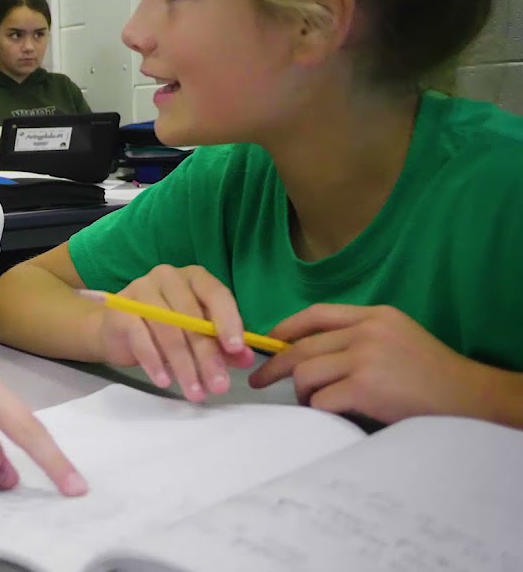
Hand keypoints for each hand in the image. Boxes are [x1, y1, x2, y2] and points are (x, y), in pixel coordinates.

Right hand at [89, 265, 254, 401]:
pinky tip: (165, 381)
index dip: (228, 321)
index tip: (236, 349)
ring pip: (168, 330)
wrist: (118, 330)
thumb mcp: (198, 336)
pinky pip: (141, 338)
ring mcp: (141, 289)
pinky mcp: (120, 309)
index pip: (215, 294)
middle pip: (191, 317)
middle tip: (218, 386)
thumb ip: (223, 346)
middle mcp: (167, 277)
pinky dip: (155, 363)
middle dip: (207, 356)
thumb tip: (247, 359)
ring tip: (195, 392)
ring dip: (184, 365)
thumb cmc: (165, 328)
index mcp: (193, 277)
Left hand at [249, 304, 481, 422]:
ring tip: (312, 402)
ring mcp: (364, 358)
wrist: (468, 398)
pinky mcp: (364, 387)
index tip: (268, 343)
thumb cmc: (433, 374)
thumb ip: (360, 336)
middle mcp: (366, 331)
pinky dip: (318, 408)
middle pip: (301, 347)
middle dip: (273, 365)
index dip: (285, 328)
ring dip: (301, 392)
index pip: (316, 314)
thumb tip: (311, 351)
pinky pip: (320, 399)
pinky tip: (329, 413)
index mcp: (374, 315)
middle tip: (258, 380)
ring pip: (304, 373)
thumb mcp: (398, 337)